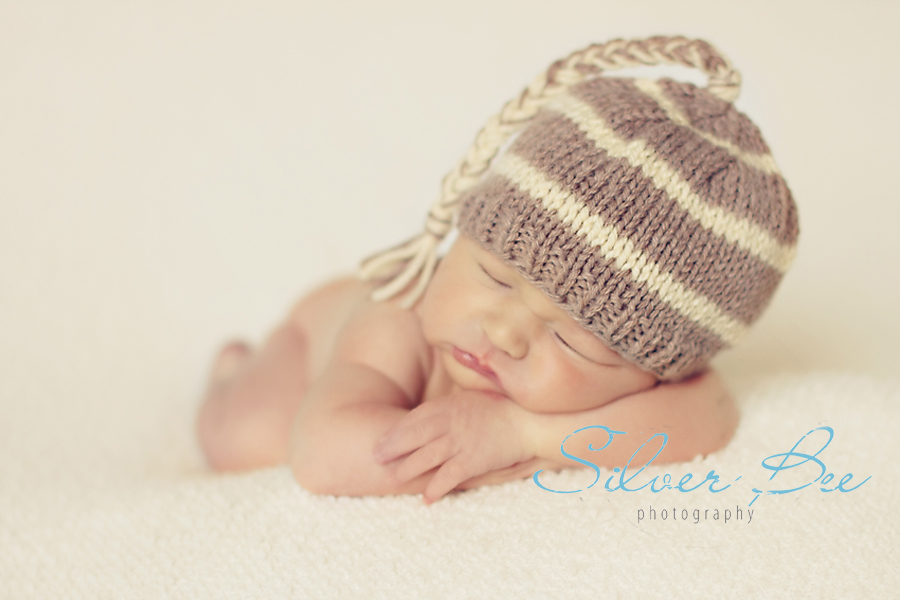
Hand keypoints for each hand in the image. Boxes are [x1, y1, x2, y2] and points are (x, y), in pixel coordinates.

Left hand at [373, 390, 533, 502]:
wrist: (527, 422)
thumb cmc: (498, 410)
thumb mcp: (468, 400)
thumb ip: (446, 408)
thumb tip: (423, 419)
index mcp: (450, 406)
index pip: (415, 419)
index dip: (395, 431)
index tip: (381, 441)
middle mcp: (452, 422)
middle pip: (415, 436)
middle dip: (393, 448)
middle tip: (376, 458)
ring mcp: (463, 440)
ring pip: (427, 456)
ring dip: (408, 469)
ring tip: (393, 478)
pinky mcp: (475, 459)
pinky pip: (450, 475)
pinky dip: (436, 487)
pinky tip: (426, 498)